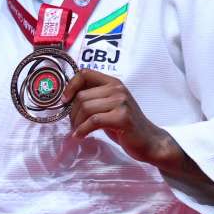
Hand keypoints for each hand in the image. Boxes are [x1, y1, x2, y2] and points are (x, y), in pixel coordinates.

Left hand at [62, 69, 176, 165]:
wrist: (148, 140)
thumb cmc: (125, 125)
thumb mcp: (109, 106)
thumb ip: (94, 98)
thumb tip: (67, 98)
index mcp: (113, 83)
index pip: (85, 73)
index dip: (71, 86)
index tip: (64, 101)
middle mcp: (117, 89)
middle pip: (82, 96)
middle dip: (72, 113)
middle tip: (74, 125)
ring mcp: (121, 102)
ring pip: (86, 108)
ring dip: (77, 123)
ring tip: (78, 131)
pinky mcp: (122, 117)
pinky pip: (93, 121)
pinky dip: (82, 130)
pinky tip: (80, 136)